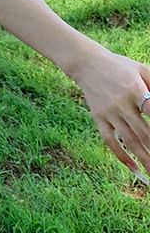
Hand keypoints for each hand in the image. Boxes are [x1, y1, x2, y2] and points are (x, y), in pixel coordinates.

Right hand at [73, 48, 149, 180]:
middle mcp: (121, 104)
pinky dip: (122, 155)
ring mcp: (108, 113)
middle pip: (144, 132)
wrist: (87, 65)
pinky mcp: (98, 119)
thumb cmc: (120, 67)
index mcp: (135, 90)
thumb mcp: (141, 69)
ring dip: (143, 157)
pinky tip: (133, 166)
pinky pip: (111, 141)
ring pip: (129, 140)